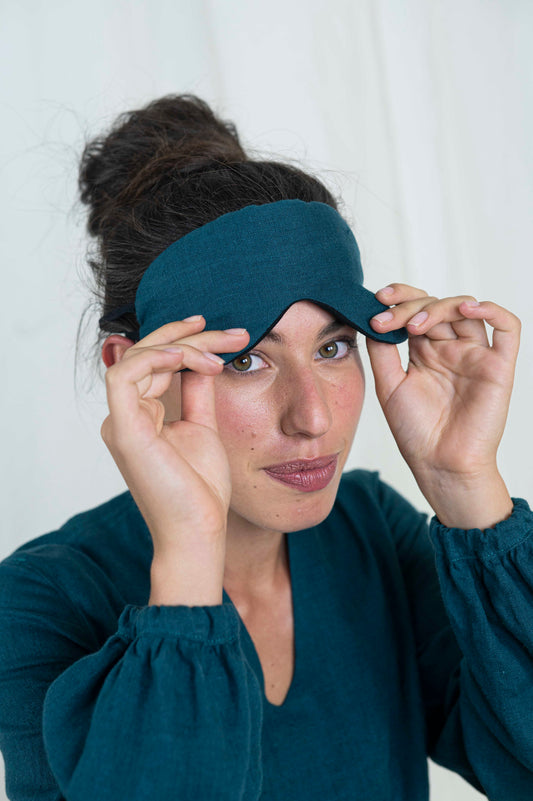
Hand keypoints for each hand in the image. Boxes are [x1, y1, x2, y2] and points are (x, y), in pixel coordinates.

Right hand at [101, 317, 249, 559]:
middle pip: (148, 352)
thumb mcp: (203, 426)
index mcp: (141, 414)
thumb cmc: (201, 488)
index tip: (230, 336)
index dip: (189, 340)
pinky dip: (156, 358)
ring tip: (220, 353)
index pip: (157, 361)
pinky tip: (190, 357)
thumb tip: (202, 358)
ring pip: (137, 356)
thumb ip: (196, 391)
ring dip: (181, 345)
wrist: (200, 530)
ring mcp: (121, 422)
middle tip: (235, 333)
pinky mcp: (123, 430)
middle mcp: (126, 414)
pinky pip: (125, 376)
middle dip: (191, 335)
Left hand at [366, 284, 520, 526]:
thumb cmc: (415, 431)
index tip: (377, 300)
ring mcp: (475, 355)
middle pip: (437, 306)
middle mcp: (451, 348)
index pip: (416, 310)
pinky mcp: (498, 367)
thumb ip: (382, 350)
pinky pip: (508, 328)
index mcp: (426, 351)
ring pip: (465, 309)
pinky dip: (492, 310)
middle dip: (410, 305)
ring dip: (438, 307)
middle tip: (387, 318)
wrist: (438, 465)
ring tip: (414, 326)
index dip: (399, 298)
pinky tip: (468, 309)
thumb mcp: (389, 385)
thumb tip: (371, 315)